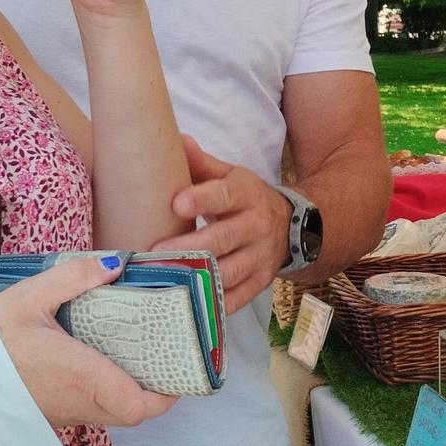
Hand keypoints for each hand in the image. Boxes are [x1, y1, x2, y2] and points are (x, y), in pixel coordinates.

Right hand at [0, 252, 176, 428]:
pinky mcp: (49, 416)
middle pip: (133, 413)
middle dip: (155, 390)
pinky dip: (105, 394)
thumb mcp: (31, 296)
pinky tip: (99, 363)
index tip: (177, 369)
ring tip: (135, 354)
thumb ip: (76, 277)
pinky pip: (90, 411)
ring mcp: (63, 414)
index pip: (140, 406)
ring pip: (112, 414)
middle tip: (161, 355)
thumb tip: (117, 263)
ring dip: (129, 392)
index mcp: (83, 377)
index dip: (166, 394)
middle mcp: (79, 403)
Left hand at [152, 134, 291, 304]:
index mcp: (247, 195)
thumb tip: (177, 141)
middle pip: (223, 239)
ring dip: (198, 278)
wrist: (291, 226)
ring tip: (165, 280)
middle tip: (154, 253)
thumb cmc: (245, 200)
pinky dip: (213, 305)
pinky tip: (186, 304)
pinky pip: (236, 298)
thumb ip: (202, 164)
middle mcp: (257, 226)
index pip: (225, 195)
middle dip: (190, 248)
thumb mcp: (230, 177)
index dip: (202, 199)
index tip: (176, 203)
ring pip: (229, 272)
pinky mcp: (260, 283)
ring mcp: (260, 258)